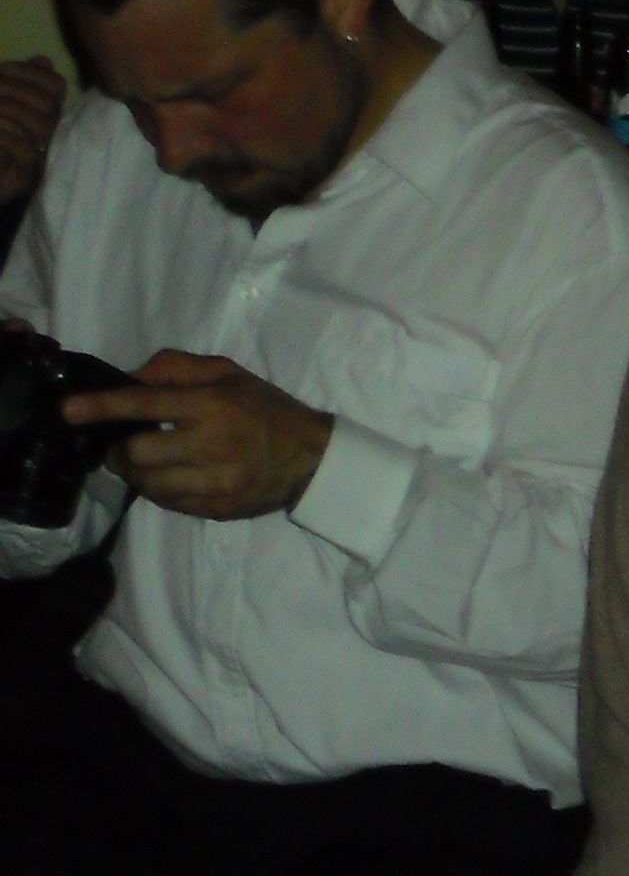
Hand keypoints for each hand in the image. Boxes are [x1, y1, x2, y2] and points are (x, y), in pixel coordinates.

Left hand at [0, 56, 59, 210]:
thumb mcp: (0, 105)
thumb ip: (14, 84)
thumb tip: (43, 61)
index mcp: (39, 113)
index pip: (55, 86)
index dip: (33, 73)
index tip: (3, 68)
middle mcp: (46, 133)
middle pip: (49, 103)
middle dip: (17, 89)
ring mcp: (39, 156)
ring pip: (43, 124)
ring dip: (11, 109)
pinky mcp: (28, 178)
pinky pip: (27, 151)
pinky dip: (7, 136)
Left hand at [67, 349, 330, 519]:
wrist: (312, 457)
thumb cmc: (266, 408)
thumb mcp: (228, 373)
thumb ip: (177, 367)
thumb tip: (135, 377)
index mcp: (213, 405)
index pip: (145, 405)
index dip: (102, 407)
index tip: (68, 411)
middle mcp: (214, 444)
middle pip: (138, 453)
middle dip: (120, 450)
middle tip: (124, 445)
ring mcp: (218, 482)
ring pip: (149, 484)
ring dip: (138, 473)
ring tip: (147, 463)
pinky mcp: (219, 508)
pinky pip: (169, 504)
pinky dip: (161, 490)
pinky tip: (174, 478)